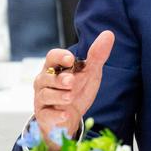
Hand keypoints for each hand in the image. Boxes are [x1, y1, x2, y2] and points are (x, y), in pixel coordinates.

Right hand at [33, 31, 114, 150]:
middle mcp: (45, 81)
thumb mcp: (90, 72)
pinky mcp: (43, 115)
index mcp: (56, 67)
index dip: (60, 56)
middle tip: (71, 81)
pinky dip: (56, 115)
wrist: (71, 116)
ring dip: (58, 96)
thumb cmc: (78, 89)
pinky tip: (65, 115)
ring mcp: (42, 98)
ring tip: (70, 97)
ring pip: (45, 95)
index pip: (52, 56)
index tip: (70, 59)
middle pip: (46, 77)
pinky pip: (46, 114)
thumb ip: (97, 55)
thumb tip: (109, 34)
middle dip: (59, 79)